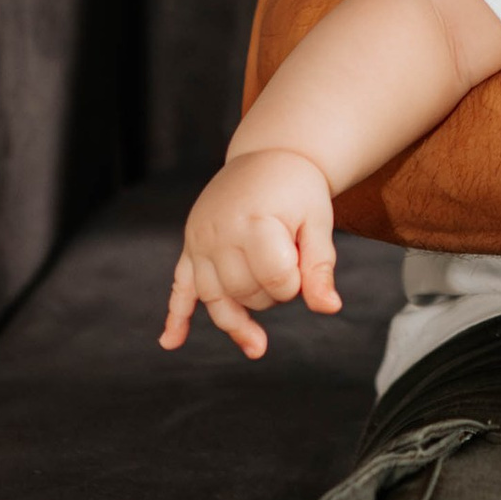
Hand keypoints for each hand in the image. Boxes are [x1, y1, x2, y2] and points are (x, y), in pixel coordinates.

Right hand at [161, 148, 341, 360]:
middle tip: (288, 270)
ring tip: (258, 344)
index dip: (296, 284)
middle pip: (244, 292)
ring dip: (236, 319)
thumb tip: (330, 308)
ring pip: (214, 298)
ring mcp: (200, 239)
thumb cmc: (298, 191)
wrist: (269, 155)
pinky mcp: (190, 245)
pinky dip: (176, 315)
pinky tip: (170, 342)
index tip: (304, 263)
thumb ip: (320, 266)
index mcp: (254, 220)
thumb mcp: (318, 221)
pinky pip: (179, 286)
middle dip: (271, 296)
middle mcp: (219, 231)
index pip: (276, 279)